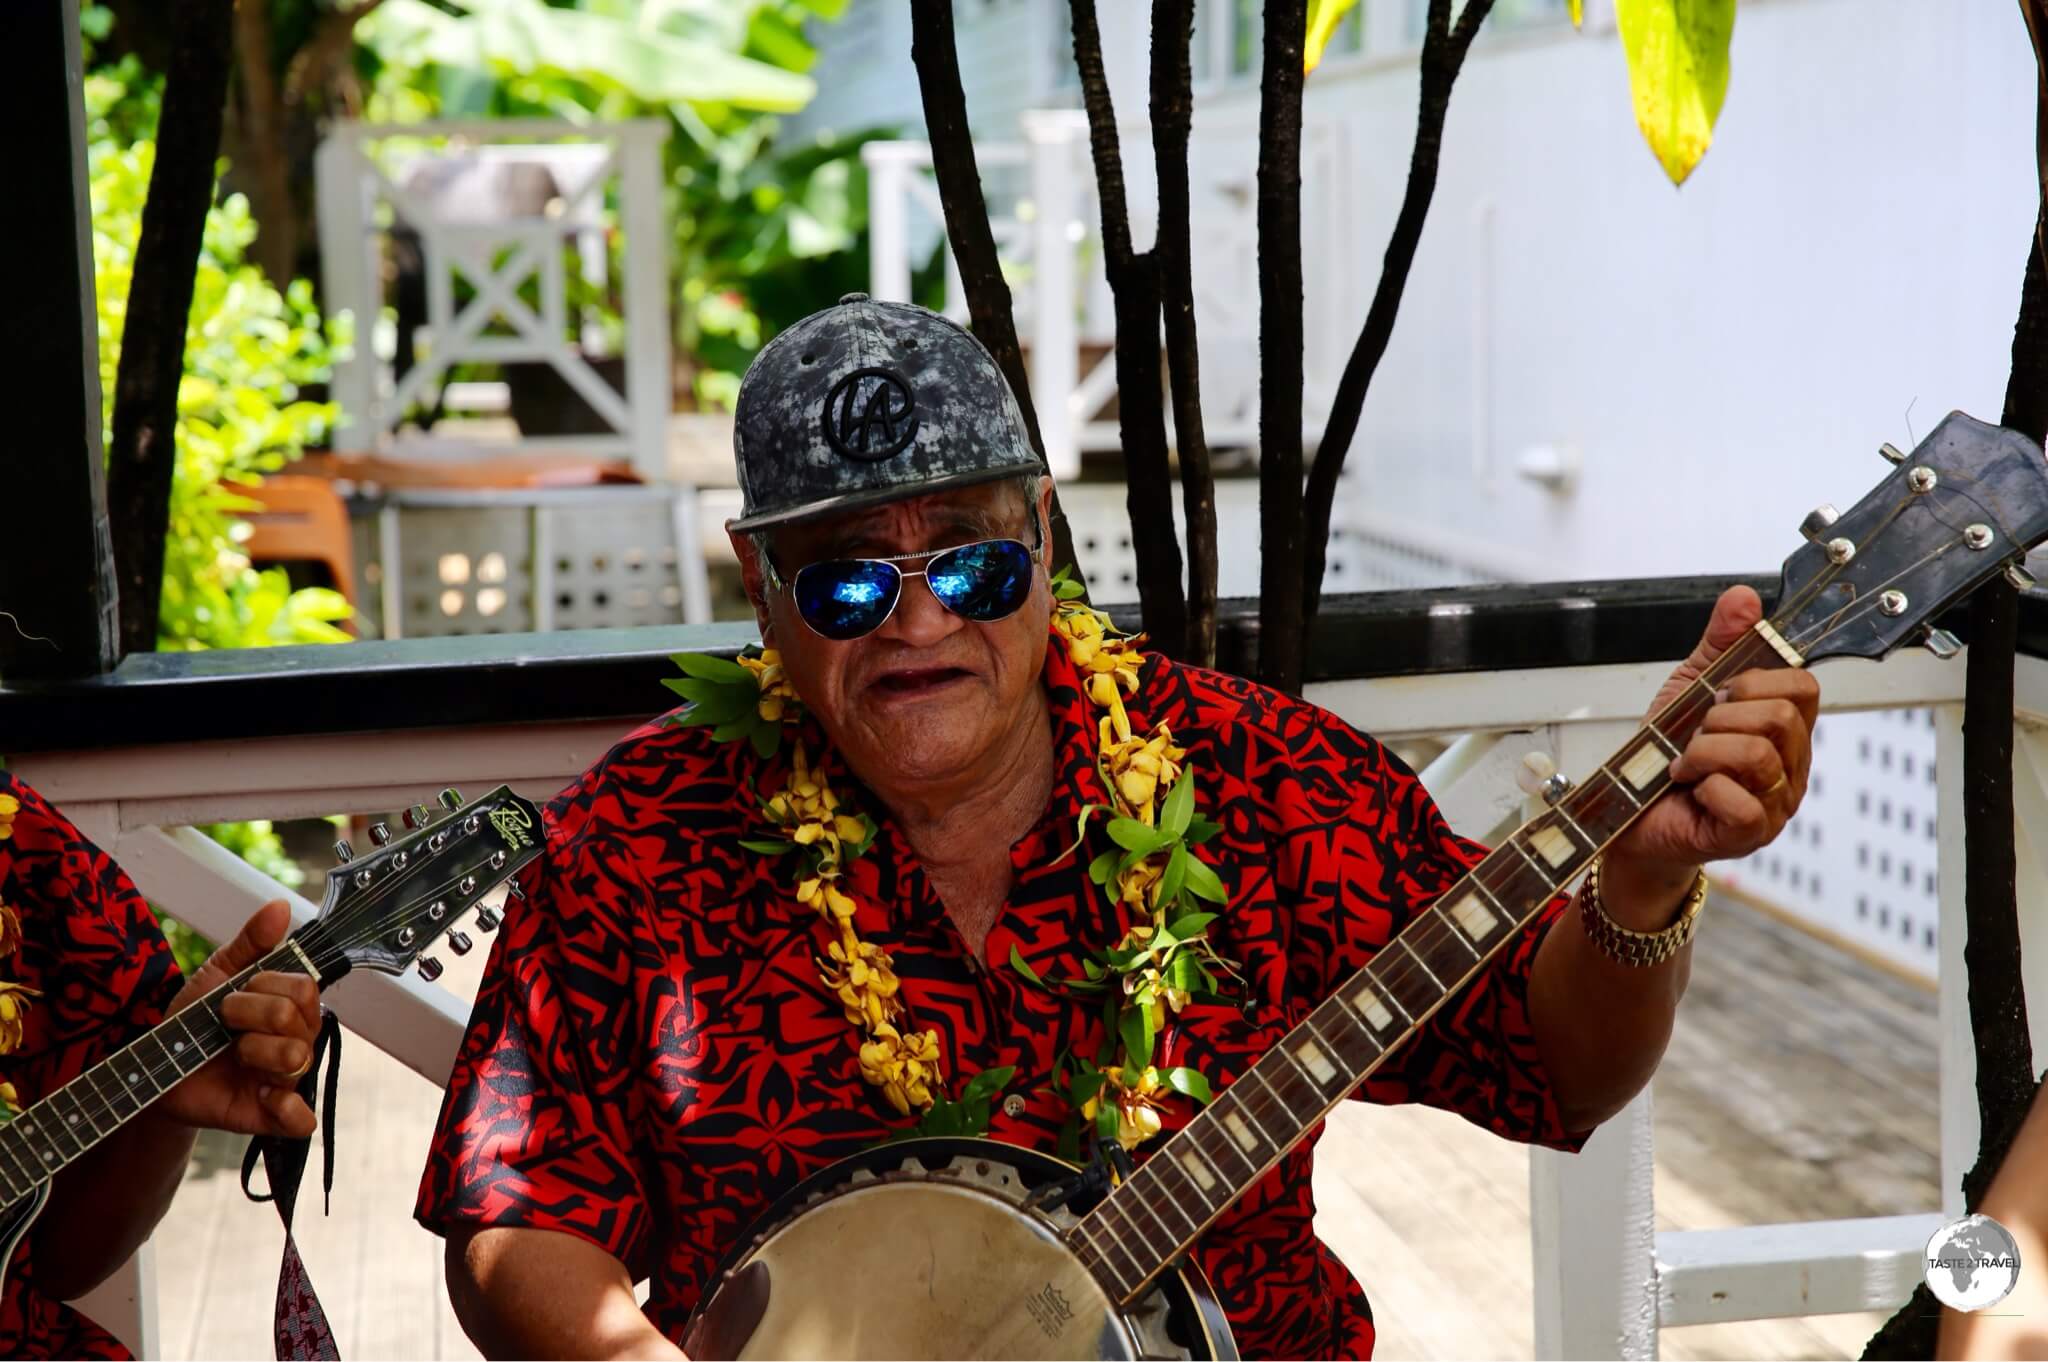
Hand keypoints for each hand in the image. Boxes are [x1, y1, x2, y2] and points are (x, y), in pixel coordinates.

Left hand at [157, 900, 319, 1138]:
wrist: (155, 1070)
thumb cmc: (191, 1023)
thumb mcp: (216, 975)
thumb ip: (250, 942)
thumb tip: (280, 905)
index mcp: (292, 1007)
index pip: (304, 988)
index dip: (265, 988)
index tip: (233, 994)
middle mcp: (299, 1041)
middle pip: (298, 1019)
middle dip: (250, 1016)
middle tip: (224, 1024)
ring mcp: (287, 1079)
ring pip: (296, 1057)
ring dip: (254, 1052)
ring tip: (233, 1056)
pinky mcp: (271, 1115)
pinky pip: (300, 1119)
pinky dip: (288, 1110)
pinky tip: (265, 1096)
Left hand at [1602, 586, 1820, 915]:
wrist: (1631, 816)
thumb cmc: (1665, 758)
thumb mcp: (1689, 690)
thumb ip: (1719, 645)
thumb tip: (1744, 598)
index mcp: (1785, 729)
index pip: (1804, 686)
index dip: (1757, 681)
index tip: (1720, 696)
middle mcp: (1790, 766)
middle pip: (1782, 716)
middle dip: (1722, 715)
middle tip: (1696, 732)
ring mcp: (1775, 803)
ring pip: (1758, 754)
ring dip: (1704, 750)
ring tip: (1685, 762)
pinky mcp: (1750, 834)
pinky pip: (1742, 801)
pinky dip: (1705, 786)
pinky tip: (1692, 790)